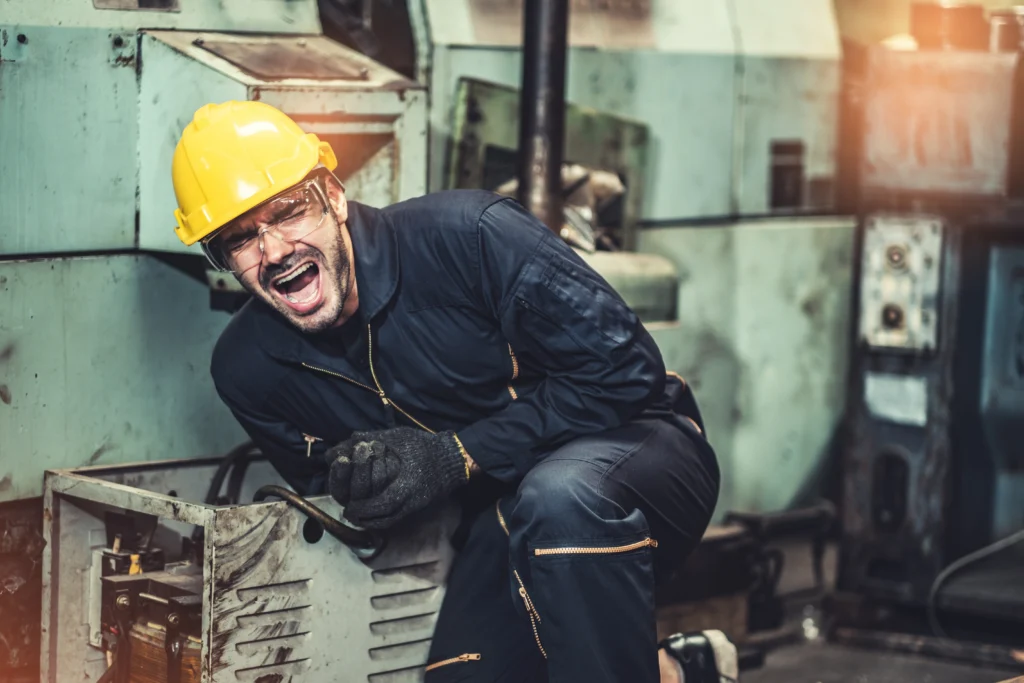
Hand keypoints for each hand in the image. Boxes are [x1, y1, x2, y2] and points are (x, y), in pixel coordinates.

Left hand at [324, 427, 468, 529]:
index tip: (348, 506)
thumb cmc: (424, 446)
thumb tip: (352, 438)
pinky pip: (396, 519)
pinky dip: (382, 519)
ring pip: (389, 522)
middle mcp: (410, 500)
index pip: (380, 505)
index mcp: (405, 484)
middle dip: (363, 519)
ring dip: (371, 521)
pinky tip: (373, 512)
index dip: (362, 508)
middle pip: (382, 520)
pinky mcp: (417, 506)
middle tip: (349, 513)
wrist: (452, 458)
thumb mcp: (399, 437)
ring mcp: (415, 506)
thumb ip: (374, 438)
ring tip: (357, 515)